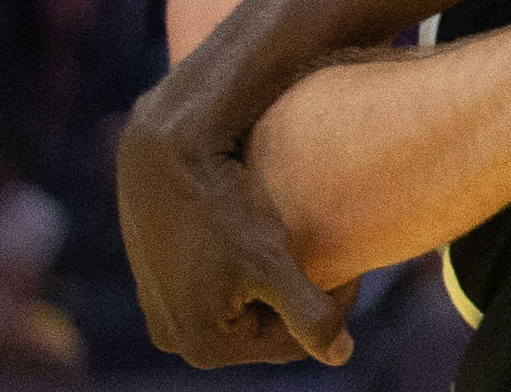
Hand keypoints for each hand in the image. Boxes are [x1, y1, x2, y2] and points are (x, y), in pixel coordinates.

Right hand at [116, 87, 354, 365]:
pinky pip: (218, 286)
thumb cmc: (222, 207)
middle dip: (300, 297)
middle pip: (264, 328)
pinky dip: (247, 268)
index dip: (331, 307)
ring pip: (242, 306)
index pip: (291, 343)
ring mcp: (162, 307)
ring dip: (274, 282)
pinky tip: (264, 233)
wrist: (166, 152)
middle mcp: (174, 336)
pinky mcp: (158, 277)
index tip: (352, 267)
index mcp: (203, 345)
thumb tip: (341, 356)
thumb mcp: (271, 262)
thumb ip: (308, 314)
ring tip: (300, 242)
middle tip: (332, 255)